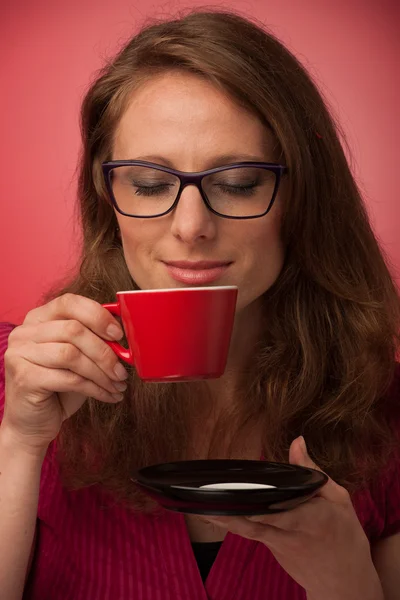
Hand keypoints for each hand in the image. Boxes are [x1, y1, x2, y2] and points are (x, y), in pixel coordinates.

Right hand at [3, 293, 128, 453]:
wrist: (33, 423)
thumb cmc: (60, 387)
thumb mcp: (79, 358)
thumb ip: (94, 340)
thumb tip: (123, 334)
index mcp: (38, 318)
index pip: (69, 303)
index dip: (97, 316)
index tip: (118, 334)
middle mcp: (25, 332)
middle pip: (73, 330)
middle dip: (104, 351)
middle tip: (122, 369)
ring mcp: (20, 354)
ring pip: (72, 355)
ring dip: (102, 372)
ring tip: (117, 384)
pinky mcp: (25, 378)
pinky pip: (70, 379)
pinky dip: (95, 388)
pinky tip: (108, 395)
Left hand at [200, 437, 382, 599]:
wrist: (345, 584)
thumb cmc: (344, 537)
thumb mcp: (339, 500)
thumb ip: (313, 471)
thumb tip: (297, 441)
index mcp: (313, 518)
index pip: (284, 512)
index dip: (263, 507)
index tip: (245, 496)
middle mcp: (292, 533)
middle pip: (258, 521)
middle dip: (234, 512)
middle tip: (210, 498)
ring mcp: (278, 545)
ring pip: (247, 530)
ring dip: (224, 519)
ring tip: (201, 506)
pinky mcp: (271, 550)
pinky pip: (249, 533)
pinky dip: (232, 524)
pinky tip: (213, 514)